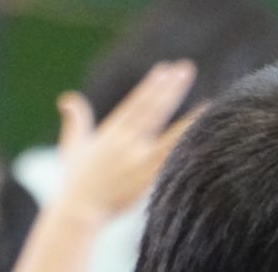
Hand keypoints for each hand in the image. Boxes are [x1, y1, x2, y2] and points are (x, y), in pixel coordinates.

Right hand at [51, 60, 194, 225]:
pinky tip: (203, 140)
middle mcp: (128, 141)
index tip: (165, 68)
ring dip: (190, 117)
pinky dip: (187, 149)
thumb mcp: (72, 144)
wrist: (79, 210)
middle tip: (186, 67)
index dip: (152, 85)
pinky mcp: (148, 179)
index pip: (136, 102)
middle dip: (171, 88)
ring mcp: (139, 160)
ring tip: (210, 102)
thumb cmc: (76, 181)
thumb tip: (67, 98)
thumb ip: (75, 120)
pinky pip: (173, 160)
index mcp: (112, 131)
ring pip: (170, 134)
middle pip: (154, 109)